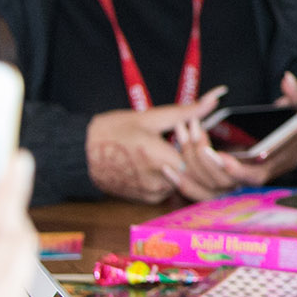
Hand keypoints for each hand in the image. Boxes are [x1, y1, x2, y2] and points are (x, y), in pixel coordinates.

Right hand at [86, 87, 226, 203]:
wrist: (80, 155)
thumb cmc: (113, 131)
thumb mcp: (150, 117)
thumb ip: (187, 111)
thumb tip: (216, 96)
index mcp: (163, 160)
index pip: (202, 156)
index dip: (201, 141)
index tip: (190, 128)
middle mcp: (161, 182)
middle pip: (195, 169)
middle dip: (194, 152)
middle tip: (180, 136)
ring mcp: (154, 194)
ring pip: (184, 179)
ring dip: (183, 163)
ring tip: (165, 146)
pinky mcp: (148, 199)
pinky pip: (171, 187)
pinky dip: (171, 173)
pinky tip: (158, 158)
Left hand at [169, 74, 296, 199]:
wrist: (290, 139)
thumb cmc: (296, 122)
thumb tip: (287, 79)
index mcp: (274, 162)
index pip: (255, 176)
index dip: (237, 171)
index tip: (222, 157)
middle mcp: (254, 175)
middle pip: (226, 183)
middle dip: (208, 165)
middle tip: (195, 141)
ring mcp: (236, 179)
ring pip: (209, 186)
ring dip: (192, 166)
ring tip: (182, 135)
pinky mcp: (222, 178)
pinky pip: (201, 189)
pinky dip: (184, 183)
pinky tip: (168, 169)